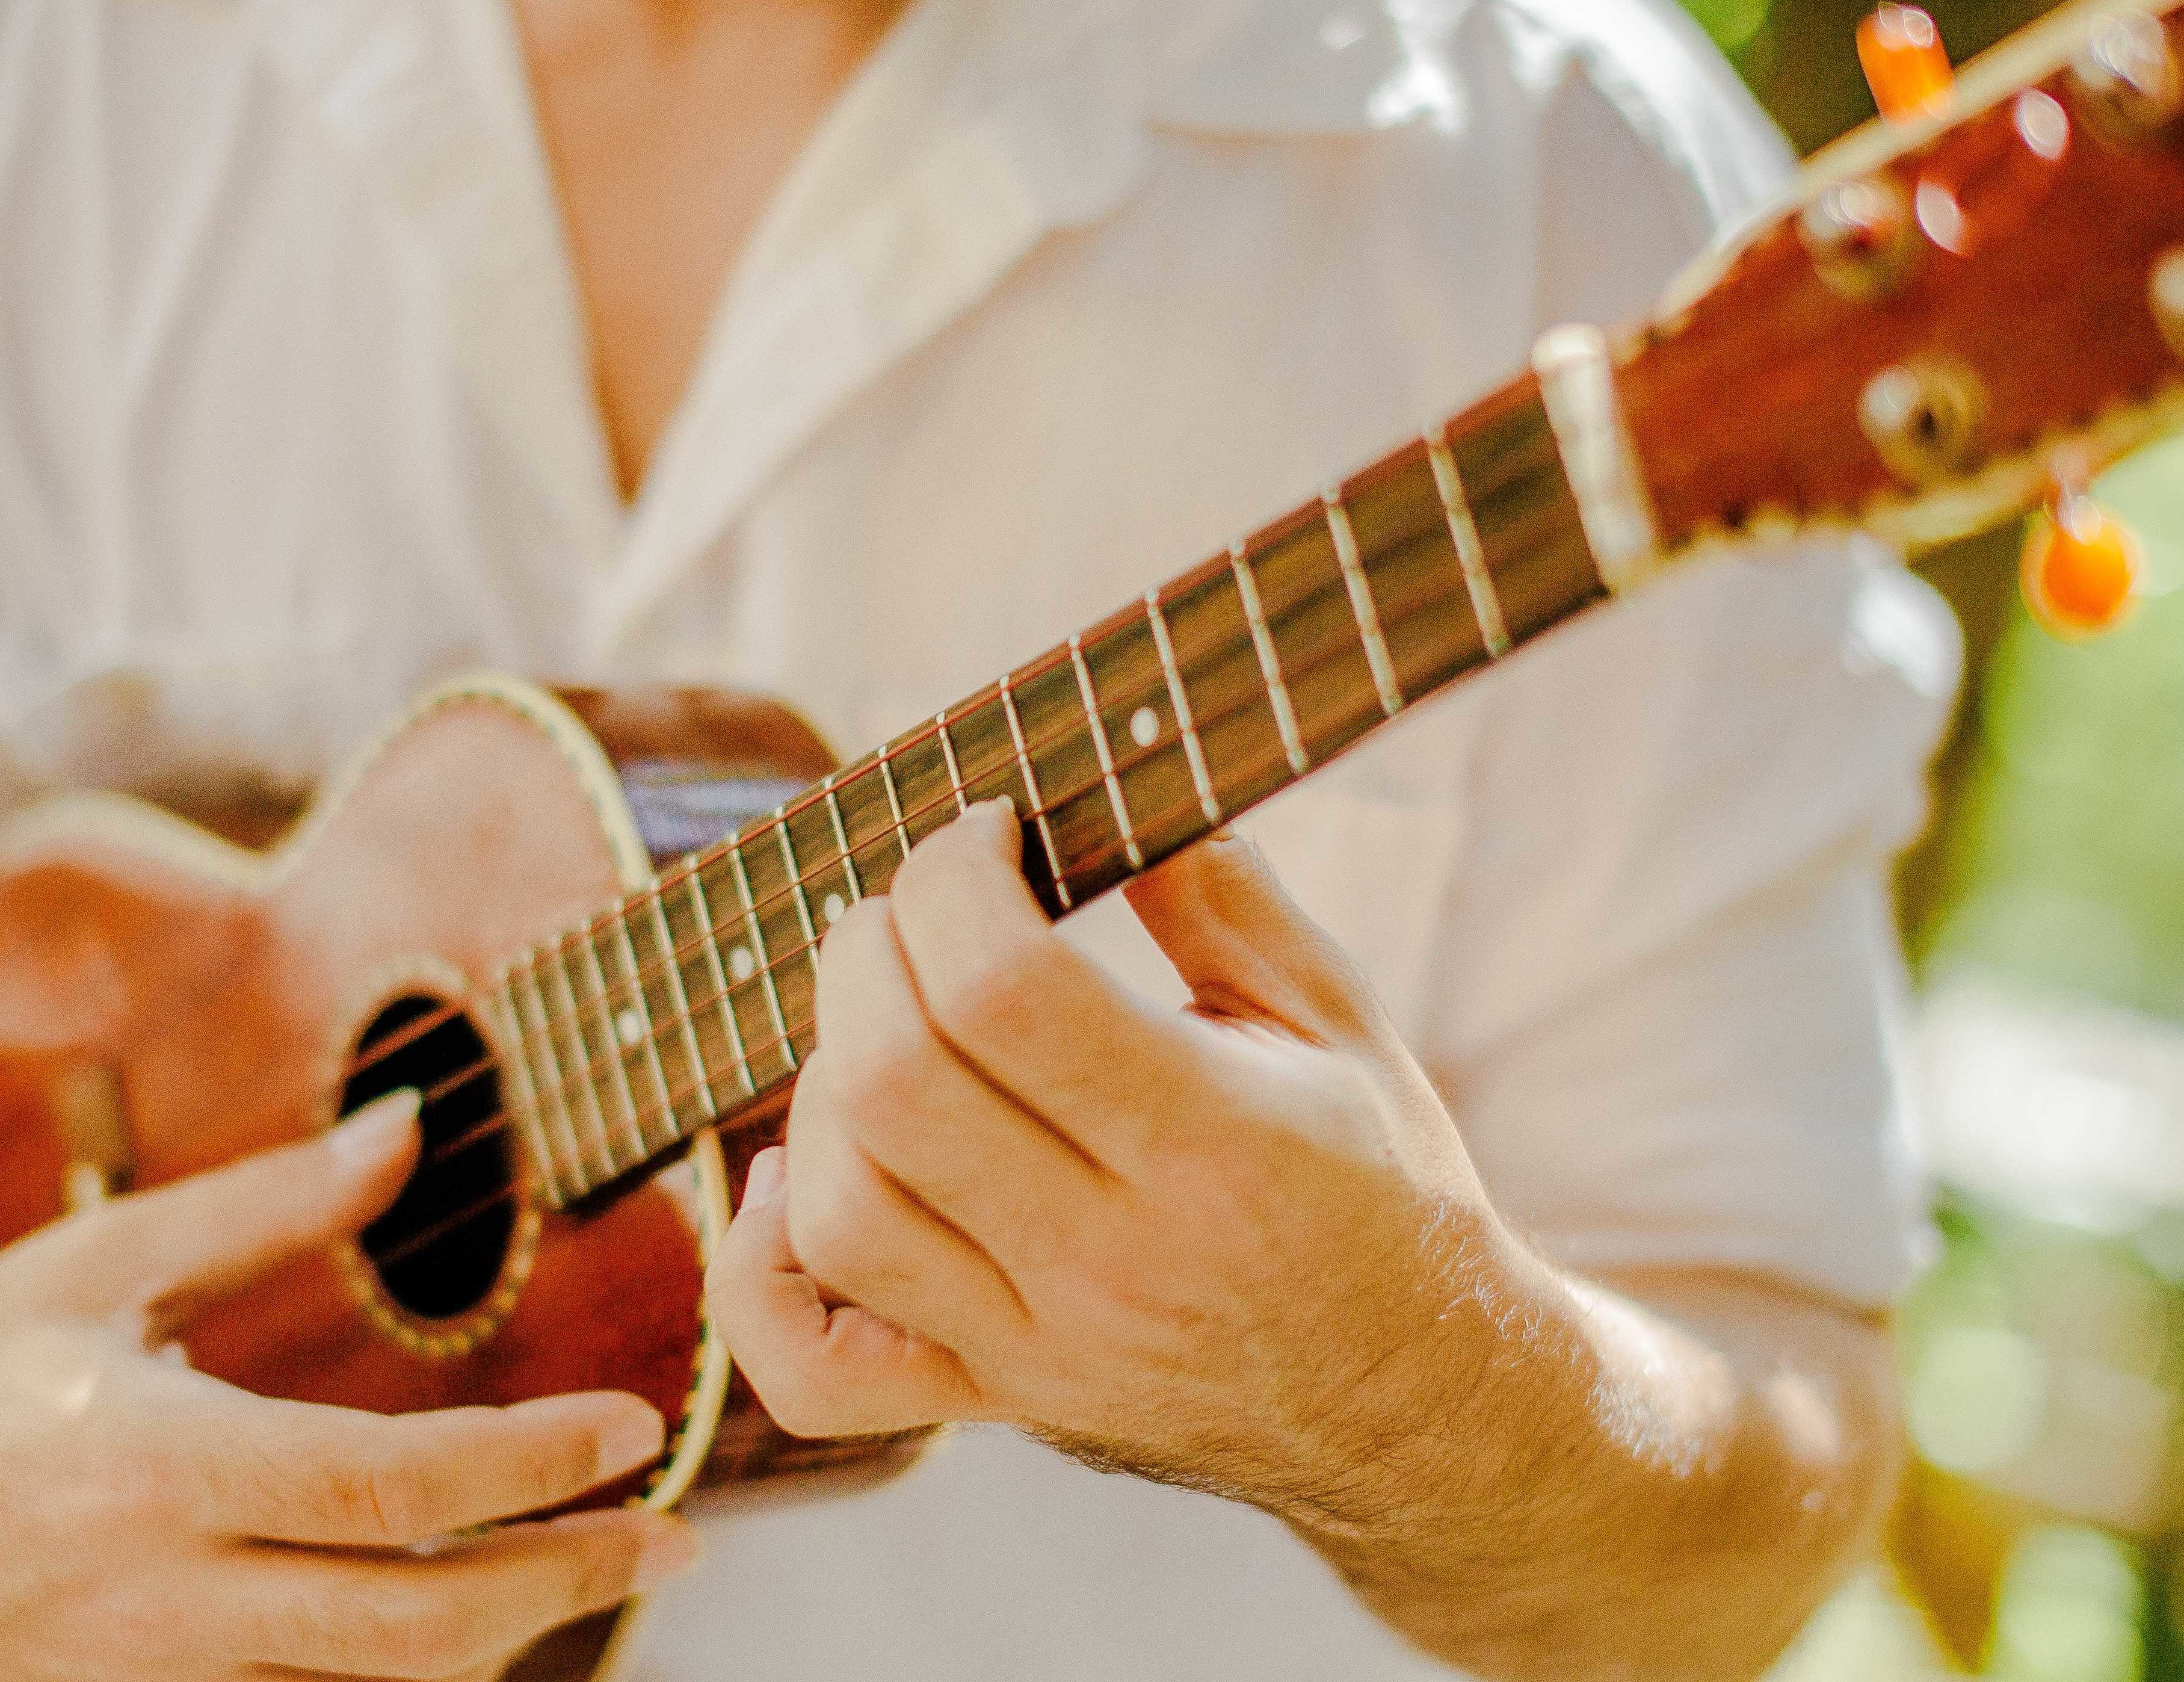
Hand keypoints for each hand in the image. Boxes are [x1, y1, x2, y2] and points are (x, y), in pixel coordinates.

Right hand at [0, 1094, 695, 1681]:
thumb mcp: (101, 1263)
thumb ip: (265, 1206)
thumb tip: (410, 1127)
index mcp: (154, 1461)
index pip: (386, 1487)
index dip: (527, 1467)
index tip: (635, 1429)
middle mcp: (160, 1594)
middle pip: (409, 1625)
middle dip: (563, 1584)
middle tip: (676, 1535)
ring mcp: (152, 1679)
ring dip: (506, 1636)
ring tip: (605, 1565)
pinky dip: (408, 1670)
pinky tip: (483, 1617)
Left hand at [706, 800, 1541, 1532]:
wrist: (1423, 1410)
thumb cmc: (1382, 1187)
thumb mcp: (1341, 1020)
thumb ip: (1224, 894)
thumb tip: (1103, 773)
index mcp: (1216, 1144)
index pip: (1004, 989)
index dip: (955, 875)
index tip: (985, 830)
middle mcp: (1116, 1259)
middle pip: (892, 1086)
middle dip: (869, 952)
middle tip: (914, 908)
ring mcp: (1042, 1348)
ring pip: (842, 1214)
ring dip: (821, 1084)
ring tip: (880, 1025)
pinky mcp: (997, 1403)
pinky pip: (815, 1373)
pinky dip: (760, 1272)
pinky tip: (793, 1180)